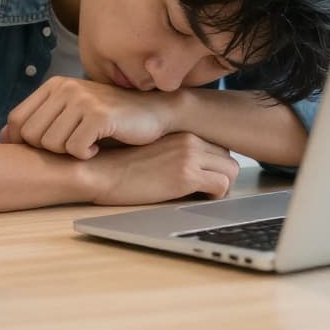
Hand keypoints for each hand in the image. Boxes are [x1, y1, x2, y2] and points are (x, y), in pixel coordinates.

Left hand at [1, 76, 178, 158]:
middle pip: (31, 136)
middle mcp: (65, 88)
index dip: (22, 142)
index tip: (44, 151)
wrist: (153, 112)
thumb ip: (40, 121)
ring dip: (69, 153)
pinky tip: (98, 147)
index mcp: (54, 85)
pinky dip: (86, 155)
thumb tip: (2, 135)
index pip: (16, 120)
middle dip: (49, 150)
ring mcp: (82, 99)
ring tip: (86, 144)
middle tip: (72, 146)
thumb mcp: (71, 114)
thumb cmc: (111, 118)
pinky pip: (75, 149)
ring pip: (52, 144)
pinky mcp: (99, 115)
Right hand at [81, 132, 239, 204]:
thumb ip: (172, 152)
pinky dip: (215, 196)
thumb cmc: (117, 165)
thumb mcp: (150, 150)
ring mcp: (189, 156)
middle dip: (221, 175)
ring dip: (221, 186)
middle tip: (205, 190)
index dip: (213, 164)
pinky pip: (221, 186)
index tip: (205, 177)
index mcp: (180, 131)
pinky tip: (196, 198)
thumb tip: (189, 169)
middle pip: (227, 157)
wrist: (99, 171)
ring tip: (202, 195)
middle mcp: (189, 139)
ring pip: (231, 171)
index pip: (216, 145)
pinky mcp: (186, 175)